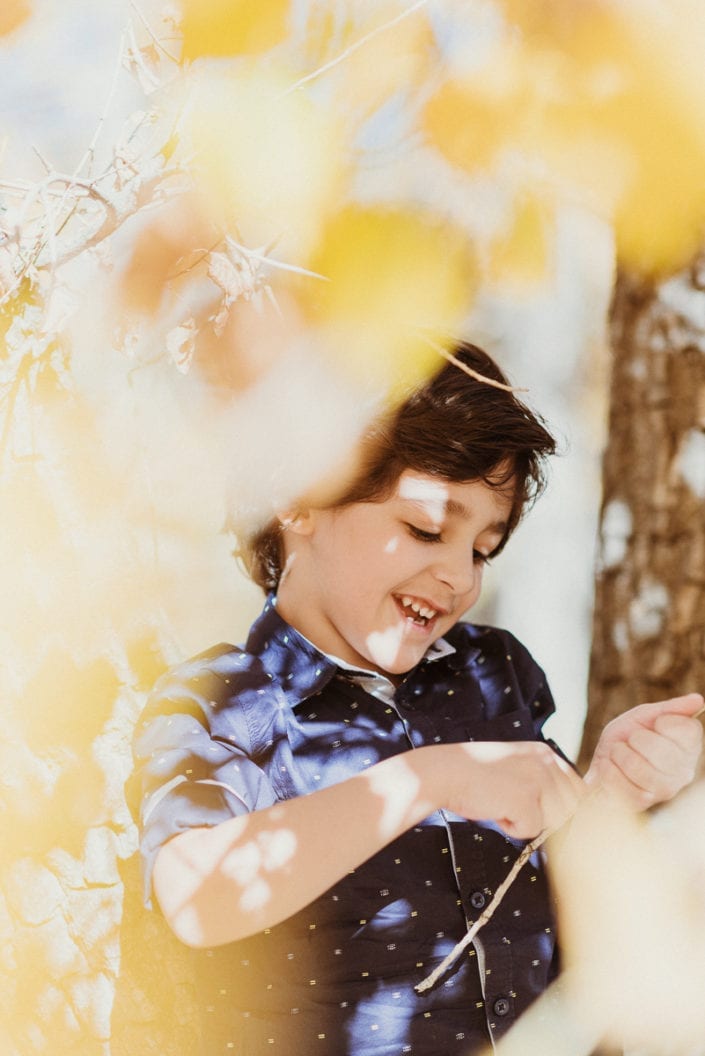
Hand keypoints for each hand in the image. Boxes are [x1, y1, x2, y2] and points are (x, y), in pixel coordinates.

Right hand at [425, 740, 584, 840]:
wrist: (445, 772)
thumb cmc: (475, 775)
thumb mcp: (517, 768)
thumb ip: (542, 783)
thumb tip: (567, 814)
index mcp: (545, 753)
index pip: (577, 789)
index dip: (564, 808)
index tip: (543, 812)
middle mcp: (546, 762)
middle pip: (570, 808)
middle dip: (547, 816)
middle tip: (515, 808)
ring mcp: (537, 780)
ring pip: (554, 821)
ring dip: (529, 822)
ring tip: (503, 806)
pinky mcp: (526, 800)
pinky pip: (532, 830)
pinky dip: (512, 828)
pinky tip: (496, 811)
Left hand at [585, 692, 703, 810]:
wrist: (602, 760)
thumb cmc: (628, 737)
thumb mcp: (645, 716)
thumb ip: (671, 709)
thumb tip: (698, 699)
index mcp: (689, 747)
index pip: (689, 732)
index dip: (665, 722)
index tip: (654, 723)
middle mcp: (683, 772)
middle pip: (662, 751)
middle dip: (636, 738)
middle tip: (631, 739)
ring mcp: (663, 790)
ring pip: (639, 768)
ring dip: (619, 754)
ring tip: (618, 752)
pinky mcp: (642, 803)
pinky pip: (623, 785)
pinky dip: (609, 770)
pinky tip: (610, 766)